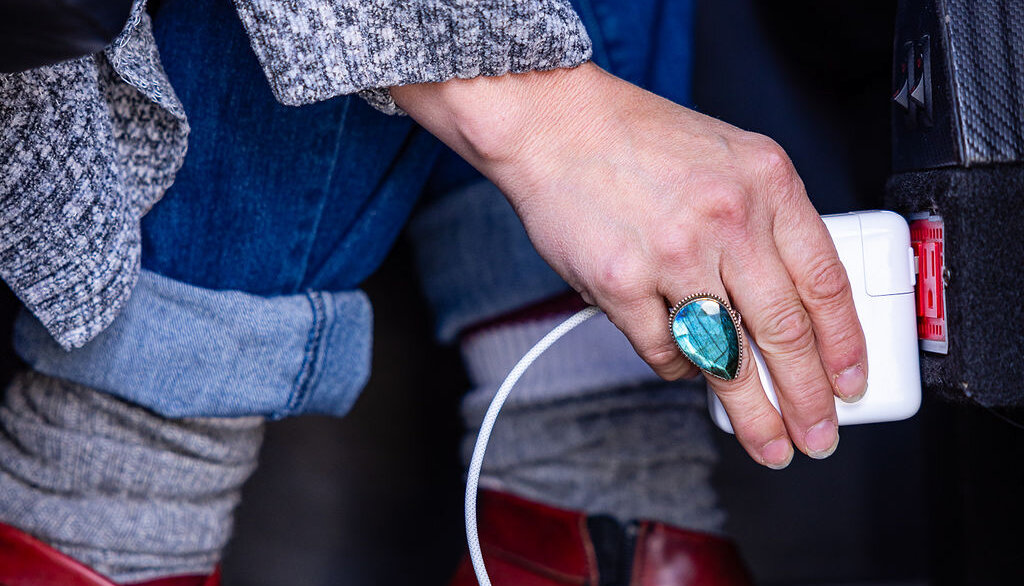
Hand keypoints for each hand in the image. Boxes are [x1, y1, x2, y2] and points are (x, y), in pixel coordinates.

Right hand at [392, 63, 867, 468]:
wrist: (555, 124)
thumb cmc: (636, 138)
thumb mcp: (730, 156)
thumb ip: (766, 220)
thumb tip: (793, 302)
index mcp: (766, 181)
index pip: (825, 280)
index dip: (844, 344)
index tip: (850, 383)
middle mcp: (727, 218)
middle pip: (784, 331)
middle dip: (808, 398)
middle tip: (818, 435)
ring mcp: (673, 253)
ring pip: (727, 357)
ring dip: (751, 411)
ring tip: (767, 442)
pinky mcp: (622, 282)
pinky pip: (665, 351)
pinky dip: (680, 370)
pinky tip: (687, 370)